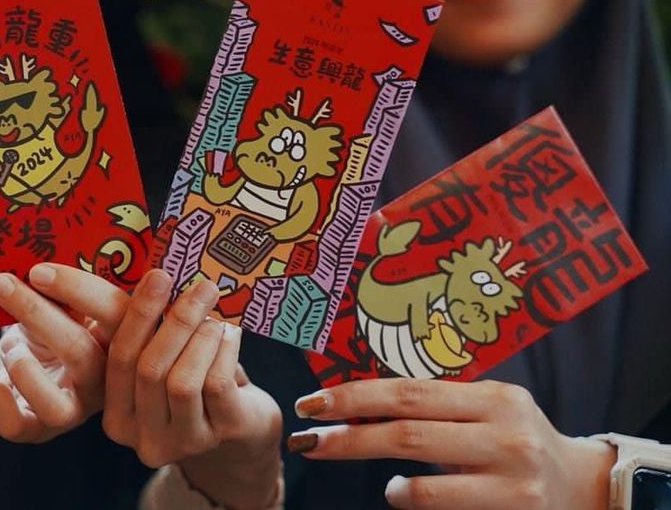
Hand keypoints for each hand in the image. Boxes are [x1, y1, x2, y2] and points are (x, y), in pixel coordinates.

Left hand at [0, 263, 127, 442]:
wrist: (37, 364)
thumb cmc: (54, 323)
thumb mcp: (63, 302)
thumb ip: (59, 287)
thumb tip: (32, 255)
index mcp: (119, 336)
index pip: (115, 312)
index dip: (79, 290)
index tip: (39, 270)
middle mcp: (104, 378)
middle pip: (82, 354)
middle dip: (37, 315)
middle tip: (2, 283)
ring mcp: (74, 407)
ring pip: (57, 406)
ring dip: (23, 369)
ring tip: (10, 346)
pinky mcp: (41, 427)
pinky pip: (21, 427)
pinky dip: (0, 404)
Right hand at [104, 270, 281, 508]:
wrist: (242, 430)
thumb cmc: (194, 384)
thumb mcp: (162, 364)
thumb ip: (147, 334)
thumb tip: (153, 280)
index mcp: (118, 416)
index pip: (119, 359)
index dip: (138, 316)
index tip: (158, 276)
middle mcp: (144, 437)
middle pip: (150, 370)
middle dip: (176, 321)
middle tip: (201, 287)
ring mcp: (183, 443)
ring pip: (182, 381)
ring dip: (201, 338)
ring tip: (216, 318)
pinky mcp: (221, 436)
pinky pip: (216, 386)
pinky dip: (225, 352)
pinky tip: (231, 336)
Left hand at [289, 379, 614, 509]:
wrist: (582, 488)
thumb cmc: (515, 440)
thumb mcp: (484, 410)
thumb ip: (434, 405)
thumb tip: (354, 403)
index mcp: (494, 396)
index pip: (409, 391)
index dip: (355, 396)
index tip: (312, 402)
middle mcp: (505, 432)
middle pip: (407, 429)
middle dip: (348, 434)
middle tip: (306, 439)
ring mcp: (512, 477)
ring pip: (423, 478)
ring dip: (381, 475)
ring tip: (376, 476)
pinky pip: (443, 507)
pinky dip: (411, 498)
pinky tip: (401, 492)